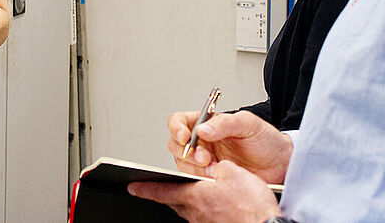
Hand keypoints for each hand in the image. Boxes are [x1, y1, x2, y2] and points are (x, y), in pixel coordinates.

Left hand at [127, 159, 281, 222]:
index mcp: (194, 195)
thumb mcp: (233, 173)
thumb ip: (217, 166)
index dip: (145, 187)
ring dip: (189, 200)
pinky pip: (204, 217)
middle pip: (174, 200)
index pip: (161, 190)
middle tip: (160, 187)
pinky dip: (205, 209)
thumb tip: (213, 166)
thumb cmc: (252, 207)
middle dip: (168, 192)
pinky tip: (217, 205)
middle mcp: (195, 212)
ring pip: (189, 209)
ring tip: (198, 192)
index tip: (132, 186)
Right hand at [167, 110, 291, 183]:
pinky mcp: (210, 177)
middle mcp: (202, 141)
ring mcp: (205, 160)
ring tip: (215, 170)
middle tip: (205, 158)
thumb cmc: (266, 139)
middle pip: (176, 144)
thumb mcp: (247, 124)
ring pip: (183, 163)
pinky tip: (217, 178)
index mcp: (206, 123)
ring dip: (195, 168)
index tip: (185, 137)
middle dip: (187, 153)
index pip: (179, 121)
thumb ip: (225, 124)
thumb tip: (202, 129)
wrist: (280, 164)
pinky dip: (202, 179)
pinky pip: (194, 178)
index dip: (177, 129)